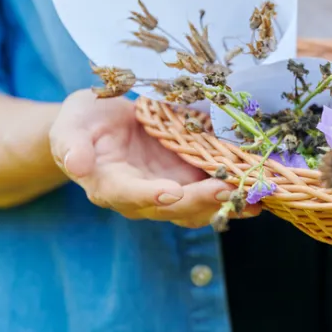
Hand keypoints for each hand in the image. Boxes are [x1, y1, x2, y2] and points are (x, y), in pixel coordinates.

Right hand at [49, 90, 259, 227]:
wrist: (101, 124)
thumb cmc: (82, 123)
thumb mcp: (70, 125)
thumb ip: (71, 145)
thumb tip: (74, 164)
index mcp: (110, 185)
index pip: (129, 195)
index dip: (150, 195)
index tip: (171, 192)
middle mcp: (142, 197)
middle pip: (173, 208)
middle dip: (202, 200)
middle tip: (228, 189)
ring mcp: (169, 191)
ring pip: (199, 208)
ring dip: (228, 204)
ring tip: (255, 197)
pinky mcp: (188, 181)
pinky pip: (214, 193)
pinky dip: (238, 193)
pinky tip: (261, 188)